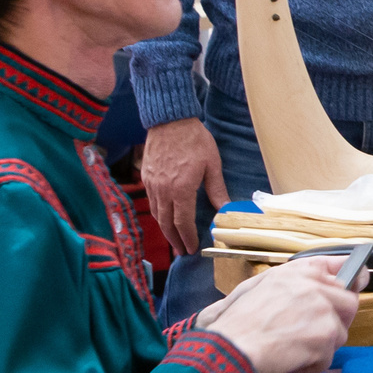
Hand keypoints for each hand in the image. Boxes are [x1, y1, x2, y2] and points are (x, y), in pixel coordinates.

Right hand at [142, 117, 226, 261]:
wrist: (170, 120)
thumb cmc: (195, 140)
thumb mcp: (212, 165)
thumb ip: (217, 190)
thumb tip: (226, 209)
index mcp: (181, 189)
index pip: (182, 222)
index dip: (187, 238)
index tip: (192, 249)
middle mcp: (163, 190)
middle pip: (166, 223)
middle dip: (175, 240)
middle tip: (182, 252)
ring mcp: (152, 184)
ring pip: (157, 214)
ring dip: (165, 229)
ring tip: (175, 239)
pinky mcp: (146, 177)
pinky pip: (152, 202)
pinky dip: (159, 214)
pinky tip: (165, 217)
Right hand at [207, 254, 356, 372]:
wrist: (232, 345)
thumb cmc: (239, 320)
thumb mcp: (262, 285)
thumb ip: (296, 281)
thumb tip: (328, 280)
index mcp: (301, 273)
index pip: (341, 268)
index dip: (351, 279)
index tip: (359, 281)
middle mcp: (317, 288)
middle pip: (349, 304)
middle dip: (337, 321)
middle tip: (315, 335)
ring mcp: (324, 312)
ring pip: (340, 333)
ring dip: (320, 346)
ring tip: (293, 349)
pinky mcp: (326, 337)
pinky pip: (328, 358)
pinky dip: (311, 365)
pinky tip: (291, 362)